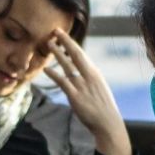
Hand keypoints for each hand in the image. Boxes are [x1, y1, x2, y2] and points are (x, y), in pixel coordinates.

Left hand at [44, 29, 131, 154]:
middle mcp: (89, 76)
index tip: (63, 34)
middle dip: (65, 41)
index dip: (71, 43)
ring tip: (48, 44)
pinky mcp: (76, 97)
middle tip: (55, 30)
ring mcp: (82, 86)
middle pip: (76, 54)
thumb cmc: (103, 108)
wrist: (108, 123)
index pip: (81, 54)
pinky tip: (46, 69)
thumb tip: (82, 73)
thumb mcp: (98, 89)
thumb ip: (89, 80)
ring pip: (68, 65)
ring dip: (57, 53)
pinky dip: (54, 74)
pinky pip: (63, 82)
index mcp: (95, 73)